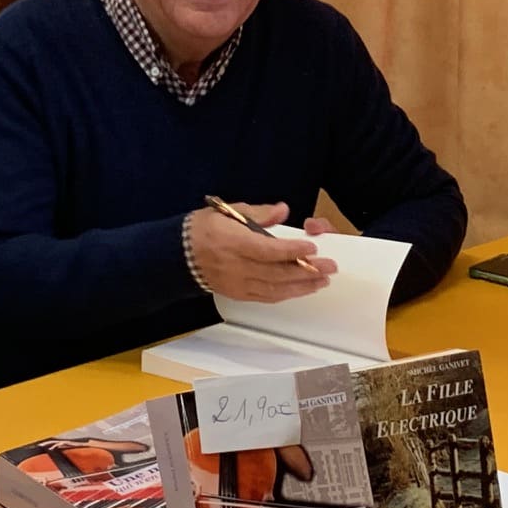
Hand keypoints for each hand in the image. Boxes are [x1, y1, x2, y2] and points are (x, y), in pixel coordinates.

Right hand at [187, 201, 335, 301]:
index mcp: (234, 242)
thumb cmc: (204, 228)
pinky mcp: (238, 294)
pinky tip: (301, 289)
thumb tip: (284, 211)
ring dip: (301, 286)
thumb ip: (259, 213)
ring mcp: (238, 283)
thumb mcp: (228, 211)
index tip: (312, 248)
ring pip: (275, 289)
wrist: (178, 255)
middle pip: (276, 272)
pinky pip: (266, 297)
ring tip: (322, 281)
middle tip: (329, 267)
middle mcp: (237, 266)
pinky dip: (286, 294)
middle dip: (306, 271)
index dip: (292, 251)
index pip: (267, 250)